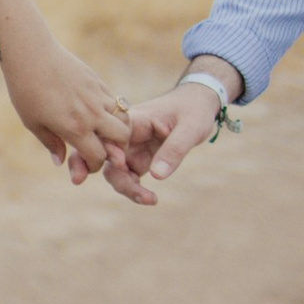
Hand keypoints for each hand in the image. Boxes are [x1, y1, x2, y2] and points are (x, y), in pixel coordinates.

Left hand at [0, 27, 132, 186]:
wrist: (31, 54)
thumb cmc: (26, 90)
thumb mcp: (33, 122)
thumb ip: (51, 143)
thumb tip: (60, 161)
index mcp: (75, 128)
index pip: (99, 156)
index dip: (95, 165)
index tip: (87, 162)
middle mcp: (92, 113)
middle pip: (123, 138)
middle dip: (118, 148)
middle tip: (106, 147)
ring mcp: (97, 96)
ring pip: (124, 117)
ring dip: (119, 128)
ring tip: (106, 130)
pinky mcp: (98, 81)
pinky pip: (115, 100)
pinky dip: (113, 110)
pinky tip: (98, 111)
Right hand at [102, 75, 230, 205]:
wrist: (198, 104)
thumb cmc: (194, 109)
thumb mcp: (191, 127)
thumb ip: (174, 149)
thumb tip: (157, 176)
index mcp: (135, 119)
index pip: (110, 135)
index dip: (109, 151)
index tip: (122, 165)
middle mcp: (127, 134)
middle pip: (106, 156)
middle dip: (117, 178)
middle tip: (139, 195)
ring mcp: (130, 147)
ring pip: (114, 171)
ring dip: (126, 188)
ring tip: (151, 200)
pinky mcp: (137, 158)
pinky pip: (127, 177)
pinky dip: (134, 190)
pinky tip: (151, 198)